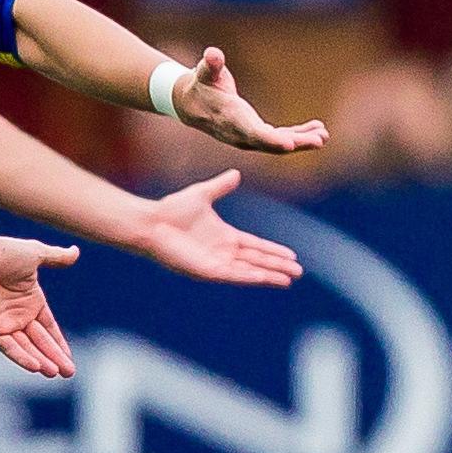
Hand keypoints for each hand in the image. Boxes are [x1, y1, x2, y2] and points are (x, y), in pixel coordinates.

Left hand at [0, 233, 78, 378]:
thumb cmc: (4, 252)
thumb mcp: (37, 253)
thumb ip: (56, 257)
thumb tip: (76, 252)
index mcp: (32, 301)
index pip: (49, 328)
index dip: (59, 343)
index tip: (69, 358)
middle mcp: (19, 315)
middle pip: (41, 341)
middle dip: (55, 357)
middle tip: (69, 373)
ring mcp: (5, 323)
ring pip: (27, 347)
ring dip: (41, 360)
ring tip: (55, 373)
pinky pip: (8, 346)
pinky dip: (22, 357)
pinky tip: (36, 367)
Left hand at [129, 169, 303, 284]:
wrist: (152, 222)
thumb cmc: (171, 209)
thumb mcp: (202, 194)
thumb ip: (221, 186)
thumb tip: (236, 173)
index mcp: (224, 236)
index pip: (255, 246)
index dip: (273, 251)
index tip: (291, 255)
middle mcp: (223, 251)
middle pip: (257, 260)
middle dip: (278, 266)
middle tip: (298, 271)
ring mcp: (216, 262)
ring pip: (250, 271)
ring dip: (270, 275)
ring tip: (290, 279)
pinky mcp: (208, 270)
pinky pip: (235, 275)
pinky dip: (252, 277)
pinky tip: (267, 279)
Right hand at [169, 47, 328, 155]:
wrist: (190, 104)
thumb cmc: (201, 84)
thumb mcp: (204, 72)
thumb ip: (210, 65)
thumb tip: (213, 54)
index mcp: (230, 118)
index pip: (253, 133)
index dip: (271, 139)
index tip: (290, 145)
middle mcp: (240, 133)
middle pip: (270, 142)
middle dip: (296, 143)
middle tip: (320, 140)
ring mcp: (248, 137)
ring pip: (278, 143)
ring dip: (302, 140)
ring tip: (323, 136)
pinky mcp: (255, 134)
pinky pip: (279, 138)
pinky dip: (298, 134)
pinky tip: (316, 129)